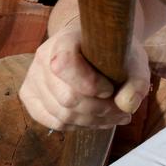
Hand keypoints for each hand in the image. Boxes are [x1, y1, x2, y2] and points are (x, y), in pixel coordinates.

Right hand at [19, 20, 150, 129]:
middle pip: (66, 98)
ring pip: (60, 114)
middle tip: (123, 112)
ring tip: (114, 118)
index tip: (111, 88)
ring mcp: (32, 77)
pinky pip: (52, 121)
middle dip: (99, 110)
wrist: (92, 44)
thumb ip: (136, 81)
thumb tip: (128, 105)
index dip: (90, 83)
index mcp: (64, 40)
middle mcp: (42, 57)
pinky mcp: (29, 96)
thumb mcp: (133, 60)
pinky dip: (77, 126)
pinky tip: (96, 120)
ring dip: (92, 122)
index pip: (65, 65)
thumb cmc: (112, 52)